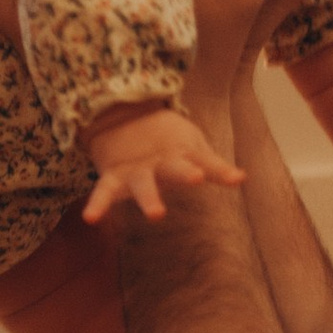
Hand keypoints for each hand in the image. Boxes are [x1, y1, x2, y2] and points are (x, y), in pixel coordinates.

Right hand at [82, 100, 246, 223]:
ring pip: (143, 184)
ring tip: (156, 214)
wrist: (121, 114)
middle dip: (184, 174)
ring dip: (149, 198)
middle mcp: (160, 161)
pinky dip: (97, 204)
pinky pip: (103, 192)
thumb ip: (213, 166)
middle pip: (174, 168)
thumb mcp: (192, 145)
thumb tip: (242, 179)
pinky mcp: (114, 177)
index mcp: (181, 152)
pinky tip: (90, 218)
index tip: (236, 178)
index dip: (219, 170)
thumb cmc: (166, 137)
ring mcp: (136, 170)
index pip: (205, 162)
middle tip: (196, 178)